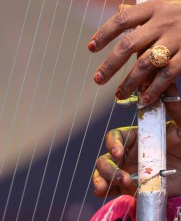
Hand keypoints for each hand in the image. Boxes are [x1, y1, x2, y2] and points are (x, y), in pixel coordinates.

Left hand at [88, 0, 180, 104]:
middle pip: (128, 44)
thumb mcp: (165, 4)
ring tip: (118, 95)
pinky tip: (143, 98)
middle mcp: (163, 21)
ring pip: (145, 64)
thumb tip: (119, 10)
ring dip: (129, 82)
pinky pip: (167, 74)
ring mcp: (177, 38)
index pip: (122, 20)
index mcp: (154, 6)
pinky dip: (153, 88)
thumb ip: (141, 12)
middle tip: (98, 79)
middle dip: (110, 65)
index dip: (103, 34)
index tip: (90, 48)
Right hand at [93, 83, 180, 197]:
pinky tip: (104, 192)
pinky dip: (101, 188)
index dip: (113, 144)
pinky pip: (107, 187)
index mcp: (138, 139)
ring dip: (105, 177)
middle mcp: (129, 154)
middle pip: (107, 155)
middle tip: (122, 176)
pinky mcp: (129, 189)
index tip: (120, 154)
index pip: (116, 137)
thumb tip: (167, 82)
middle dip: (108, 165)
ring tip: (123, 185)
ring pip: (103, 170)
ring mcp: (127, 171)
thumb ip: (175, 107)